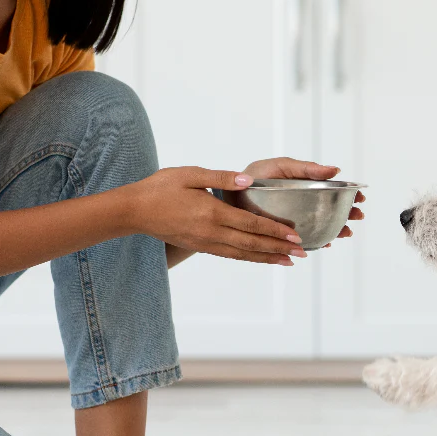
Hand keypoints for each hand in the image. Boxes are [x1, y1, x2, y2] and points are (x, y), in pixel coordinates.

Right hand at [128, 166, 305, 265]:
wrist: (134, 211)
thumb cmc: (161, 187)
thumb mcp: (190, 174)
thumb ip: (221, 178)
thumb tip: (249, 181)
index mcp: (212, 212)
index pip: (251, 224)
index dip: (275, 230)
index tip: (295, 234)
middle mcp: (211, 232)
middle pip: (252, 244)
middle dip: (279, 248)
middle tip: (302, 252)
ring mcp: (205, 243)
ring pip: (243, 254)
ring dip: (267, 258)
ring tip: (288, 261)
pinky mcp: (200, 247)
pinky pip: (230, 255)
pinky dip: (249, 258)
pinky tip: (261, 258)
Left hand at [241, 157, 365, 246]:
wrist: (231, 194)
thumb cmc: (256, 176)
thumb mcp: (281, 167)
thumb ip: (306, 168)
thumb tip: (335, 170)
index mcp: (305, 185)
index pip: (333, 190)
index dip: (347, 194)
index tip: (360, 197)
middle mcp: (303, 204)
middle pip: (332, 210)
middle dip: (347, 214)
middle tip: (357, 216)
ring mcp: (296, 219)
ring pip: (322, 226)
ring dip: (337, 229)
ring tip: (345, 232)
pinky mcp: (286, 234)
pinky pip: (305, 240)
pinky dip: (317, 242)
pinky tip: (325, 243)